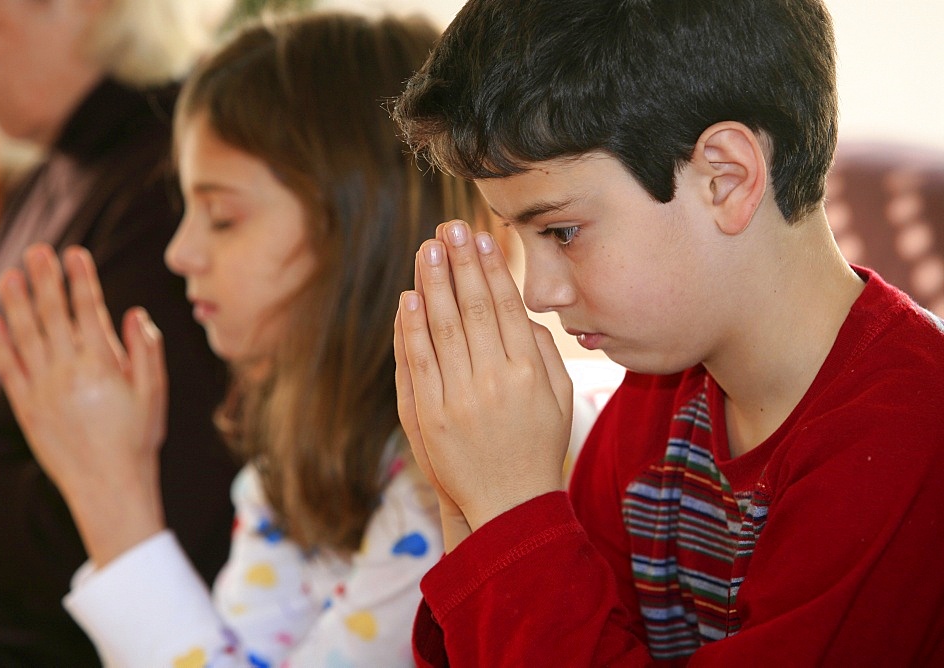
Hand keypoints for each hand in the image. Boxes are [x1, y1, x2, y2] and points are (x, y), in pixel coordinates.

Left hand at [0, 244, 167, 565]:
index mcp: (102, 364)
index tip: (75, 254)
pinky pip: (9, 369)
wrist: (109, 485)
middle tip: (37, 251)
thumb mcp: (154, 393)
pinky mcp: (26, 408)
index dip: (81, 280)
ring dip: (16, 303)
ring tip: (10, 275)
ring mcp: (43, 389)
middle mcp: (68, 371)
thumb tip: (135, 313)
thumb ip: (146, 350)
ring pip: (26, 335)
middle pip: (53, 315)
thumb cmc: (137, 439)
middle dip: (45, 280)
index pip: (89, 310)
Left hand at [396, 220, 572, 533]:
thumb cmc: (539, 446)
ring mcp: (460, 397)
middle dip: (460, 262)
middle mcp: (494, 378)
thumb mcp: (561, 398)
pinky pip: (420, 362)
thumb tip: (522, 312)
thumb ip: (545, 352)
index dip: (490, 268)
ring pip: (443, 326)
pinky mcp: (431, 416)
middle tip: (449, 227)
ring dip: (434, 283)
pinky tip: (410, 297)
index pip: (505, 305)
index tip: (480, 237)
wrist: (511, 505)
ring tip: (428, 248)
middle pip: (472, 307)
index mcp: (529, 370)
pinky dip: (412, 327)